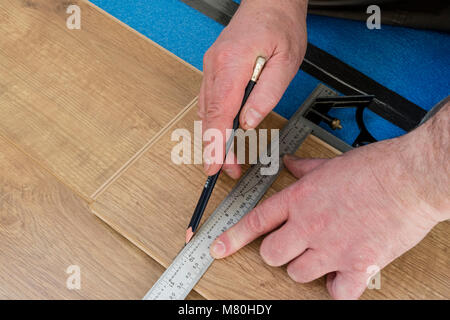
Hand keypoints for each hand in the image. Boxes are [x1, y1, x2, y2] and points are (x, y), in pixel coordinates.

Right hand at [199, 0, 307, 178]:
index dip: (215, 144)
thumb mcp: (286, 62)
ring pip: (206, 110)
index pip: (220, 114)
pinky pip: (208, 100)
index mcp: (231, 65)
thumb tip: (249, 122)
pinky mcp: (214, 68)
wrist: (270, 2)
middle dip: (215, 148)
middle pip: (210, 117)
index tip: (213, 166)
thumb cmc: (280, 26)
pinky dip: (213, 120)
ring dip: (214, 136)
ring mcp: (211, 66)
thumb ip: (266, 95)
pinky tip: (219, 132)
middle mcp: (215, 66)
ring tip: (226, 156)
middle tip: (226, 169)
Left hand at [209, 106, 449, 298]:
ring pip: (297, 273)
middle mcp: (310, 225)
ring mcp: (332, 248)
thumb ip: (304, 167)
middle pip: (271, 254)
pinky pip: (336, 292)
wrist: (411, 177)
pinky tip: (341, 274)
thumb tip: (290, 163)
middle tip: (291, 245)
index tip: (219, 248)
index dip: (233, 237)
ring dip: (304, 267)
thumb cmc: (375, 167)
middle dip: (276, 252)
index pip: (256, 221)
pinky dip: (336, 287)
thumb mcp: (330, 163)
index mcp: (301, 199)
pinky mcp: (358, 264)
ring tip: (319, 256)